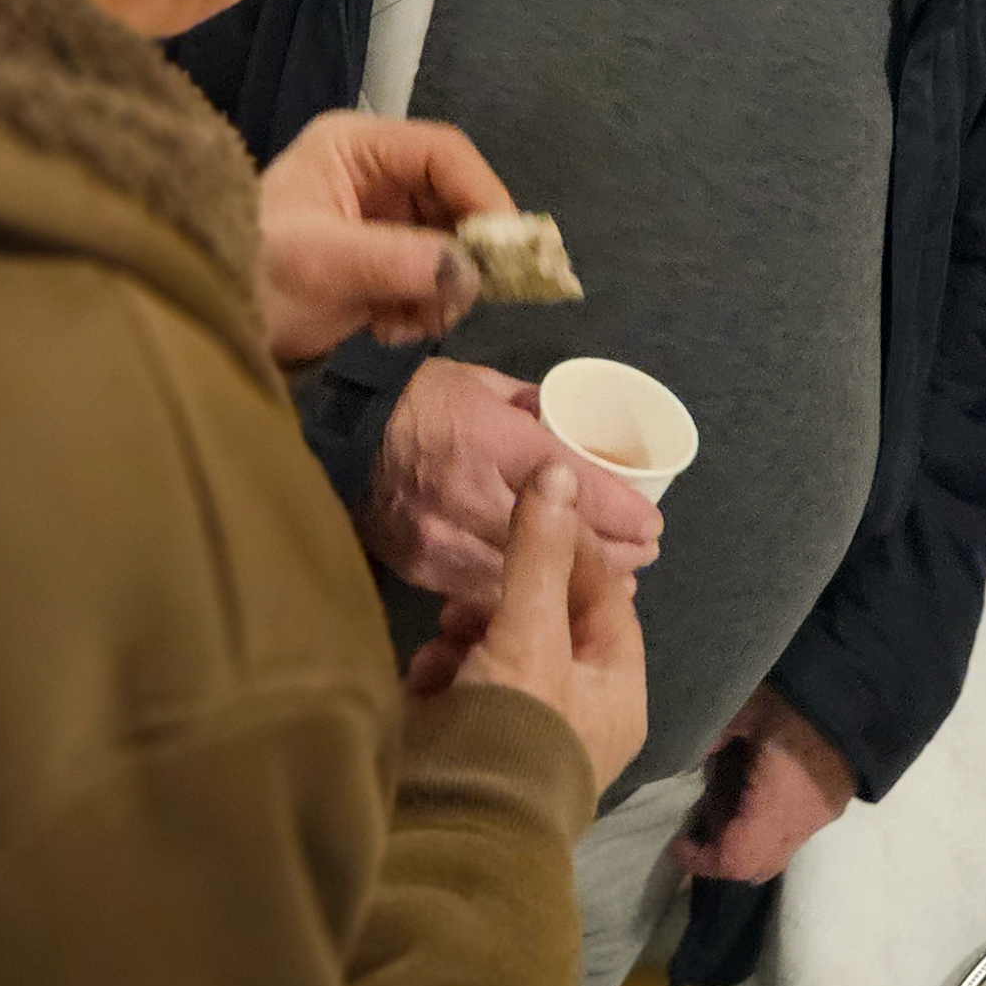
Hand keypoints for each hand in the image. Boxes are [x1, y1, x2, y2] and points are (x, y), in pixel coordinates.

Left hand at [256, 113, 510, 366]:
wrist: (212, 333)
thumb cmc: (250, 279)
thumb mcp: (317, 264)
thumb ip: (394, 260)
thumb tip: (469, 270)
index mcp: (355, 147)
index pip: (442, 152)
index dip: (483, 194)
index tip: (506, 248)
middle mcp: (375, 175)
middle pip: (456, 200)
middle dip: (463, 255)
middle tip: (459, 302)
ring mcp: (382, 221)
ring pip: (453, 247)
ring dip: (442, 292)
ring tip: (403, 323)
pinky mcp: (385, 264)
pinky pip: (435, 280)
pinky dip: (424, 310)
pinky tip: (386, 328)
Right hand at [360, 358, 663, 606]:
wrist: (333, 435)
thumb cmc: (414, 399)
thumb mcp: (479, 383)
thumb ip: (529, 408)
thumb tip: (570, 426)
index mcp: (491, 441)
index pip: (572, 482)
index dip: (620, 508)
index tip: (652, 523)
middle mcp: (471, 495)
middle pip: (559, 537)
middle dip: (612, 551)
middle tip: (646, 554)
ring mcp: (444, 540)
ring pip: (526, 577)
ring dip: (576, 583)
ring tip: (617, 585)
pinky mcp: (421, 569)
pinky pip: (483, 593)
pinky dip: (523, 598)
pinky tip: (554, 602)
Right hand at [405, 465, 647, 797]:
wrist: (453, 832)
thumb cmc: (511, 729)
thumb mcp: (527, 631)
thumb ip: (539, 553)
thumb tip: (560, 471)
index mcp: (617, 694)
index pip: (607, 600)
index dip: (572, 552)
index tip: (532, 515)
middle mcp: (582, 716)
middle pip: (549, 625)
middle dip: (507, 597)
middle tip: (472, 590)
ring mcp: (528, 734)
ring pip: (503, 654)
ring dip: (470, 634)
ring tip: (444, 634)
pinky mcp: (480, 749)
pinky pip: (468, 690)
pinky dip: (446, 673)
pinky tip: (426, 675)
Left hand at [668, 683, 856, 884]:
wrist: (861, 695)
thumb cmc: (798, 700)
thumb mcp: (745, 709)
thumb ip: (711, 736)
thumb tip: (679, 753)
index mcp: (776, 803)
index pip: (736, 857)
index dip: (702, 859)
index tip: (679, 842)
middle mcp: (800, 821)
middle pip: (755, 866)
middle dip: (719, 856)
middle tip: (696, 828)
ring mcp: (818, 817)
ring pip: (775, 854)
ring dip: (743, 842)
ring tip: (720, 806)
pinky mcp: (829, 806)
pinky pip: (790, 835)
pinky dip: (762, 828)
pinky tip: (748, 792)